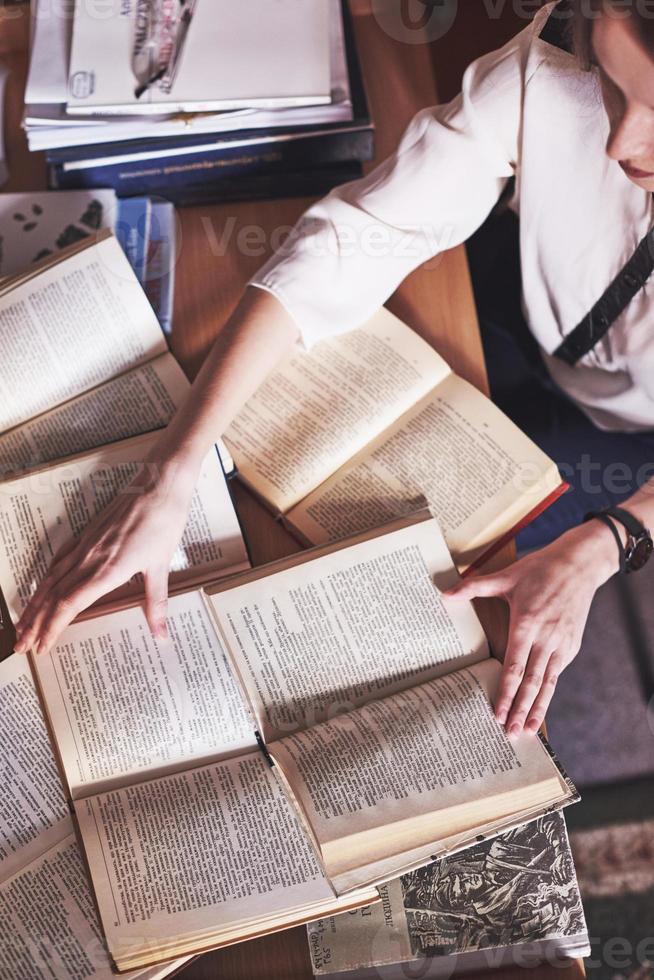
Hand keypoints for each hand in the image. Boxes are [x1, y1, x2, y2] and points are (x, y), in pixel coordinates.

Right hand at [14, 454, 197, 655]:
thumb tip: (161, 635)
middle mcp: (89, 558)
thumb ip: (156, 604)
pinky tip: (42, 588)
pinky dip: (46, 579)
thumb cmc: (164, 522)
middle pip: (52, 596)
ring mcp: (85, 544)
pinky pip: (58, 560)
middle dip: (34, 623)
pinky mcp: (87, 533)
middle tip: (22, 646)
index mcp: (106, 570)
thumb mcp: (162, 566)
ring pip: (51, 579)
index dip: (52, 628)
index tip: (42, 646)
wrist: (159, 484)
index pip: (68, 605)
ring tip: (23, 624)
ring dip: (35, 604)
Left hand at [444, 521, 618, 736]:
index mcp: (527, 623)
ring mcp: (562, 643)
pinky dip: (548, 692)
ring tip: (529, 731)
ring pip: (548, 683)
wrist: (580, 564)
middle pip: (532, 682)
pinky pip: (557, 673)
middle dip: (520, 710)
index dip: (506, 692)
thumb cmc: (540, 569)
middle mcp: (546, 638)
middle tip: (511, 734)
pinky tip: (540, 707)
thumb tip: (445, 594)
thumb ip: (474, 587)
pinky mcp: (571, 645)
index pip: (514, 666)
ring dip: (537, 708)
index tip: (498, 713)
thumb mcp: (506, 576)